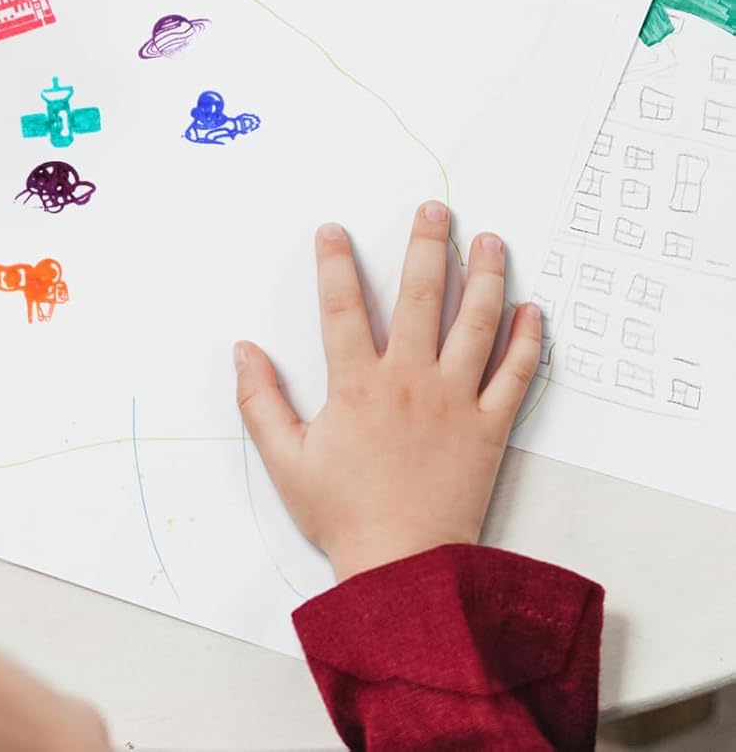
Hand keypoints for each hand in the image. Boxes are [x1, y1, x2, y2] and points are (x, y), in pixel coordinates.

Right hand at [236, 202, 540, 581]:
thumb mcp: (284, 459)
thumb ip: (259, 400)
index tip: (334, 230)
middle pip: (420, 296)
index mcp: (356, 384)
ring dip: (485, 277)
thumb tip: (243, 350)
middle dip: (428, 246)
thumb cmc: (343, 514)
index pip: (341, 306)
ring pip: (475, 324)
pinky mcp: (489, 428)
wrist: (404, 567)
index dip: (335, 262)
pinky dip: (527, 342)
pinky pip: (515, 377)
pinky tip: (533, 311)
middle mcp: (408, 380)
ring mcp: (454, 401)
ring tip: (492, 241)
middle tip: (437, 209)